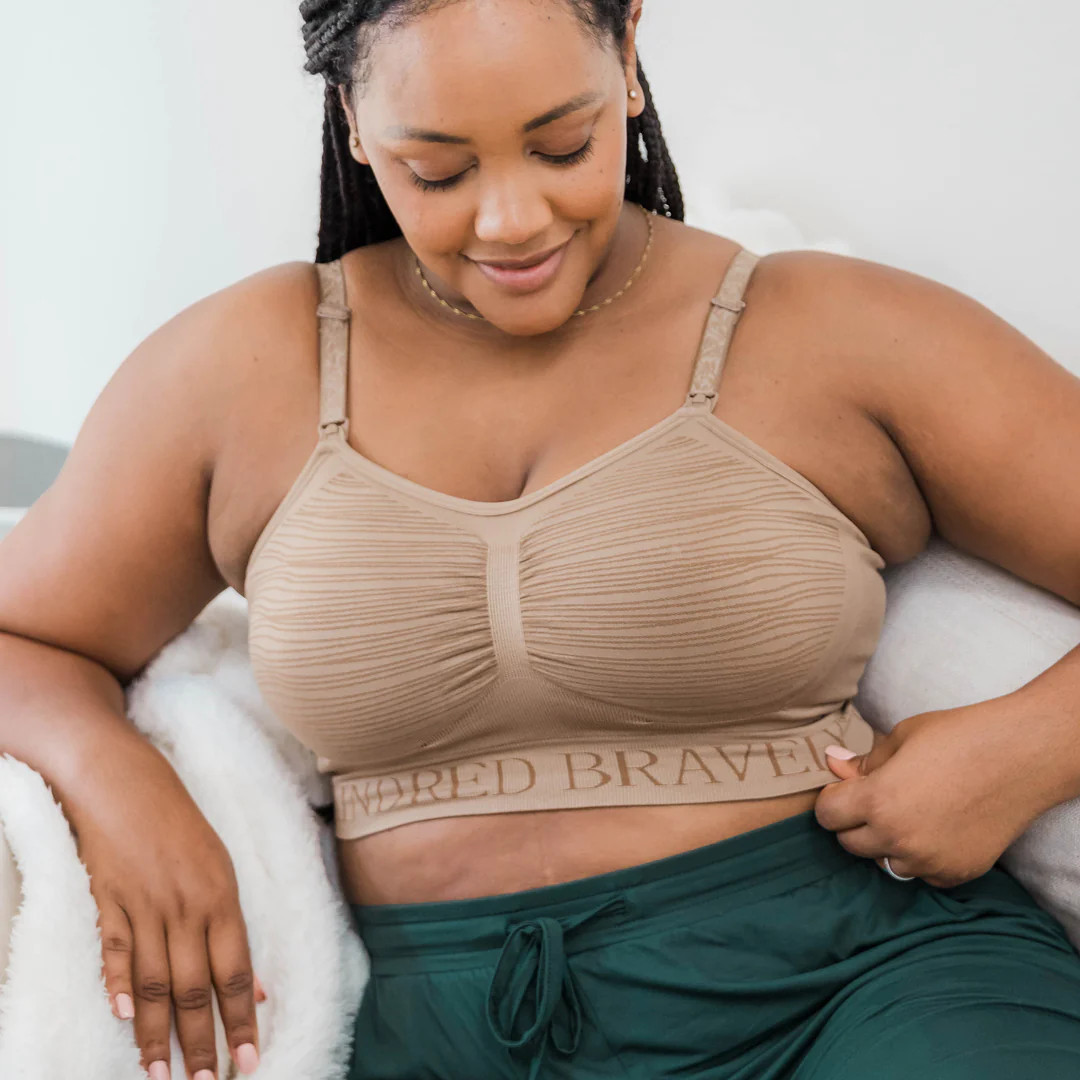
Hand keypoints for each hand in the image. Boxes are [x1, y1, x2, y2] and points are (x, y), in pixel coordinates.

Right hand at [68, 736, 264, 1078]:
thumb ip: (231, 927)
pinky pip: (112, 951)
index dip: (242, 1020)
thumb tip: (255, 987)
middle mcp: (185, 905)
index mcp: (221, 896)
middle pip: (196, 986)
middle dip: (203, 1041)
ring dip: (158, 1034)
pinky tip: (122, 1019)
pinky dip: (115, 986)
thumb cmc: (179, 820)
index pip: (236, 971)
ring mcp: (143, 904)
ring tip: (163, 1076)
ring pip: (153, 981)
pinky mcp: (106, 901)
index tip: (249, 1060)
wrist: (122, 779)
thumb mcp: (220, 865)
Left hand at [813, 704, 1052, 887]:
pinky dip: (922, 858)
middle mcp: (899, 838)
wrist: (1022, 755)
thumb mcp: (901, 738)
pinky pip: (923, 874)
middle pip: (850, 844)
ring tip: (910, 814)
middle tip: (877, 800)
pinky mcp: (958, 872)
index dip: (832, 800)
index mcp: (877, 801)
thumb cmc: (959, 736)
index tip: (845, 790)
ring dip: (887, 844)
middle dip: (855, 823)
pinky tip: (937, 829)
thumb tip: (832, 764)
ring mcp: (930, 860)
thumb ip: (865, 761)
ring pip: (885, 863)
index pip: (827, 816)